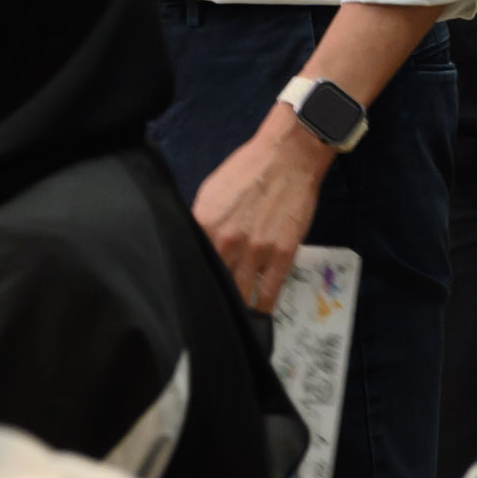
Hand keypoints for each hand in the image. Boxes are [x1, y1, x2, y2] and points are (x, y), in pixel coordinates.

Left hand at [190, 113, 332, 313]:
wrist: (286, 158)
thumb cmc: (247, 170)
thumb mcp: (210, 192)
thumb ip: (202, 223)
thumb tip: (196, 246)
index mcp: (204, 223)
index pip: (191, 263)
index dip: (190, 281)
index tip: (190, 294)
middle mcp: (226, 241)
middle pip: (215, 281)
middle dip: (212, 297)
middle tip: (208, 313)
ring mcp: (256, 251)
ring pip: (241, 292)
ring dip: (236, 306)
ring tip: (231, 319)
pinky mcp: (282, 254)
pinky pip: (269, 290)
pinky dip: (262, 306)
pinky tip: (257, 315)